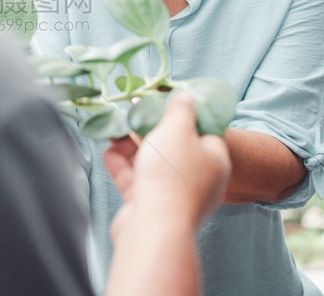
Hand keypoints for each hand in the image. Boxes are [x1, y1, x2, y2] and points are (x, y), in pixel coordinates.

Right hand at [104, 92, 230, 238]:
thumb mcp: (177, 129)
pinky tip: (109, 152)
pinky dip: (122, 166)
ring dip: (131, 145)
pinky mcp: (151, 205)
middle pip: (173, 145)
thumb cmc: (171, 175)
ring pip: (152, 162)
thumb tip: (185, 96)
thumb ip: (180, 109)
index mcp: (214, 159)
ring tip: (113, 129)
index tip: (163, 101)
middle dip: (150, 128)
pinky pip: (136, 180)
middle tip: (133, 112)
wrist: (153, 228)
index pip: (203, 130)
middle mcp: (197, 178)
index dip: (183, 114)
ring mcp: (173, 194)